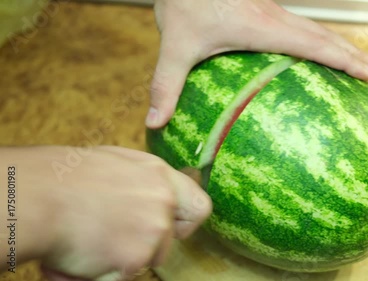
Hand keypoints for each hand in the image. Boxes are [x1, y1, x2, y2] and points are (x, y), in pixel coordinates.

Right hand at [3, 146, 210, 280]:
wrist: (38, 196)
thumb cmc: (67, 177)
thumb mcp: (117, 164)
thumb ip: (144, 183)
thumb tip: (156, 195)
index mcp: (159, 176)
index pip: (199, 207)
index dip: (185, 222)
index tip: (173, 227)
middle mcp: (163, 202)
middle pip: (169, 241)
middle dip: (146, 244)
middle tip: (114, 235)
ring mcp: (153, 230)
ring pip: (146, 259)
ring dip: (123, 257)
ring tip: (92, 239)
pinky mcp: (135, 257)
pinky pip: (124, 275)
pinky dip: (104, 272)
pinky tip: (83, 253)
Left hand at [146, 0, 367, 127]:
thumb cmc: (183, 2)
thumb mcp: (174, 44)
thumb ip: (166, 84)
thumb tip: (154, 123)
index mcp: (261, 27)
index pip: (312, 44)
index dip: (343, 58)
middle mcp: (274, 17)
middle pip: (324, 35)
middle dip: (353, 53)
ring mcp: (272, 11)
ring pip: (317, 28)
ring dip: (341, 44)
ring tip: (362, 63)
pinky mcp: (265, 10)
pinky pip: (301, 27)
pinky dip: (321, 41)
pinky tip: (319, 53)